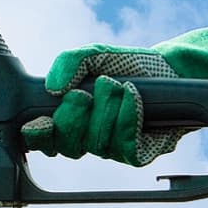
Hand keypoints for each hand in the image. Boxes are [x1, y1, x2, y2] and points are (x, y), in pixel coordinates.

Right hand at [20, 27, 207, 165]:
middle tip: (85, 94)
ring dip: (107, 110)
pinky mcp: (134, 153)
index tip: (42, 120)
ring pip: (96, 144)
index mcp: (68, 116)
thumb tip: (52, 87)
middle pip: (66, 145)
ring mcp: (110, 148)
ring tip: (119, 86)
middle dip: (74, 117)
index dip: (38, 134)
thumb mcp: (95, 54)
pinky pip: (123, 147)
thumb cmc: (128, 65)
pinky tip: (133, 99)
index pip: (42, 138)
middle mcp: (85, 136)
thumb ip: (69, 62)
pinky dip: (127, 119)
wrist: (170, 71)